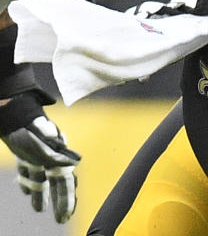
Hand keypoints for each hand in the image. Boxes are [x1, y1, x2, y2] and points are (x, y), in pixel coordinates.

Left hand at [0, 92, 80, 222]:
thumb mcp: (40, 135)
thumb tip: (66, 155)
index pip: (66, 181)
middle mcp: (50, 158)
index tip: (66, 214)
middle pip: (59, 183)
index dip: (67, 198)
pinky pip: (28, 173)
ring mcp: (38, 157)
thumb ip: (51, 144)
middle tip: (61, 219)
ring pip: (43, 180)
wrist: (15, 111)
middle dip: (61, 201)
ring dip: (43, 196)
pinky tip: (26, 193)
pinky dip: (28, 183)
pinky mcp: (25, 155)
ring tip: (40, 210)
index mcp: (57, 155)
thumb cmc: (28, 123)